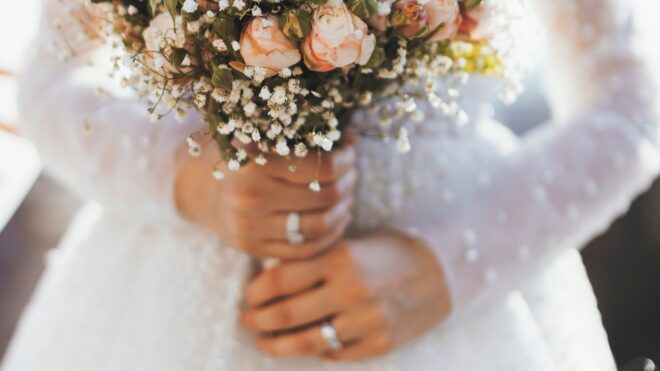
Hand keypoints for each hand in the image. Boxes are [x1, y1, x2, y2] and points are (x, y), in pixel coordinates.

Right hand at [174, 136, 356, 258]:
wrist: (199, 189)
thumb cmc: (240, 156)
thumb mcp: (263, 138)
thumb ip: (303, 138)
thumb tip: (351, 139)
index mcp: (254, 164)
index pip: (320, 168)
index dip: (345, 160)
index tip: (349, 151)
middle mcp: (250, 199)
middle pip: (324, 197)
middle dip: (347, 182)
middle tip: (351, 173)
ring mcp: (252, 229)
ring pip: (319, 226)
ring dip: (343, 209)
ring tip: (346, 196)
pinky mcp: (255, 249)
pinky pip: (306, 250)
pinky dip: (331, 235)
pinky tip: (337, 218)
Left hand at [241, 230, 451, 360]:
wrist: (442, 268)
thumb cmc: (388, 250)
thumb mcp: (350, 243)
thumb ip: (314, 260)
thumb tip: (269, 279)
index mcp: (340, 258)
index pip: (280, 279)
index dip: (255, 292)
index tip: (249, 296)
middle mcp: (351, 290)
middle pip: (285, 314)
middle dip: (257, 321)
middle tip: (247, 321)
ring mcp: (367, 321)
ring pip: (306, 342)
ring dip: (277, 345)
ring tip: (265, 342)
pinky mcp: (380, 344)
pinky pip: (335, 355)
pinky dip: (316, 351)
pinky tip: (306, 345)